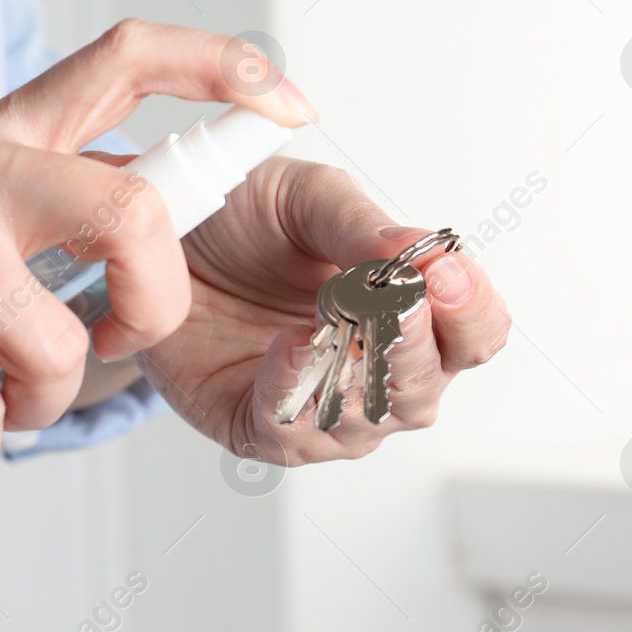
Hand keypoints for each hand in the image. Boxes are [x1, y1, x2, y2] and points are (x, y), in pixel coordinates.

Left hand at [134, 158, 509, 464]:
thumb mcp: (305, 199)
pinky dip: (294, 391)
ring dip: (354, 372)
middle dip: (413, 343)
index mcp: (411, 312)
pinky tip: (291, 345)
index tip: (445, 272)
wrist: (157, 238)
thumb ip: (360, 225)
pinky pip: (290, 431)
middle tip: (398, 300)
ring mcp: (322, 408)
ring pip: (365, 419)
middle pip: (425, 385)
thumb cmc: (244, 221)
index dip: (471, 309)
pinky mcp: (259, 426)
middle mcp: (378, 372)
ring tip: (335, 320)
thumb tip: (416, 251)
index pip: (474, 333)